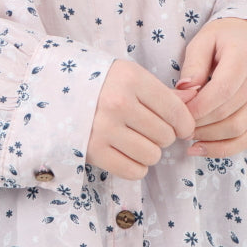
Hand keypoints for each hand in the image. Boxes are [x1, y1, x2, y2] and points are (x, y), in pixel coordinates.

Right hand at [86, 59, 195, 181]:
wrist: (51, 90)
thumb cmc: (97, 82)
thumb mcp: (129, 75)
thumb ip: (163, 91)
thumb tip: (196, 98)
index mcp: (131, 79)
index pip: (176, 110)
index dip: (185, 123)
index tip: (181, 127)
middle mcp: (119, 103)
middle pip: (166, 136)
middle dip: (163, 136)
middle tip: (148, 130)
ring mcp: (104, 129)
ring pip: (152, 155)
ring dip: (149, 152)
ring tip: (135, 140)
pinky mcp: (93, 151)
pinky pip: (133, 171)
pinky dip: (135, 166)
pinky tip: (126, 153)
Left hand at [176, 18, 246, 158]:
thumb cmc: (223, 38)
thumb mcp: (203, 41)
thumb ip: (193, 65)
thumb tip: (183, 92)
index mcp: (245, 57)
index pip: (222, 91)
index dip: (197, 107)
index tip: (176, 112)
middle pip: (228, 114)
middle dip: (199, 124)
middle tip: (176, 125)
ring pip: (237, 131)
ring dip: (208, 138)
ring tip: (186, 134)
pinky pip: (246, 139)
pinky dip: (222, 149)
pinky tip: (200, 148)